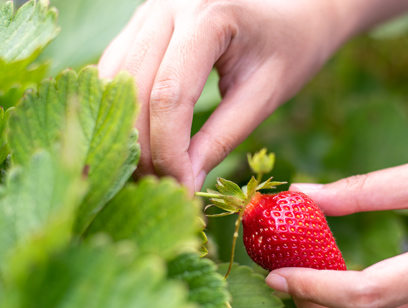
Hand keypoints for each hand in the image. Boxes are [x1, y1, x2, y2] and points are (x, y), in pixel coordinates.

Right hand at [98, 0, 351, 191]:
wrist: (291, 10)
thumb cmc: (289, 49)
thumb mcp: (264, 96)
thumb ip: (221, 138)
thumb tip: (183, 183)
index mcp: (208, 16)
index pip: (170, 95)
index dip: (169, 150)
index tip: (181, 188)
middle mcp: (167, 6)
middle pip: (134, 90)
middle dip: (144, 148)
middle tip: (162, 190)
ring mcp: (148, 12)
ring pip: (115, 83)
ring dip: (127, 134)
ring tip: (151, 174)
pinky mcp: (140, 25)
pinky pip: (116, 73)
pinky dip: (125, 113)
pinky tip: (141, 144)